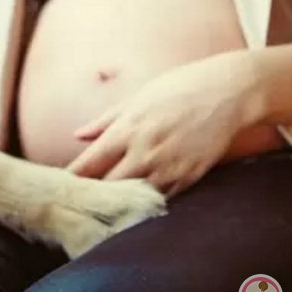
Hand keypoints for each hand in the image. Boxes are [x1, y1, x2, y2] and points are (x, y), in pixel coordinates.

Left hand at [66, 51, 263, 195]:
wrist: (228, 92)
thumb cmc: (179, 88)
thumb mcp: (137, 98)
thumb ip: (105, 120)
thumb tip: (78, 135)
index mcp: (125, 131)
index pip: (88, 166)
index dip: (73, 179)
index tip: (63, 185)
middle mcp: (143, 153)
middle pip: (106, 189)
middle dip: (93, 195)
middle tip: (82, 199)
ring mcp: (168, 168)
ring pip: (133, 199)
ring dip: (121, 202)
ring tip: (109, 204)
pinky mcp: (189, 178)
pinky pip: (162, 199)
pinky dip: (148, 201)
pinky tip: (140, 200)